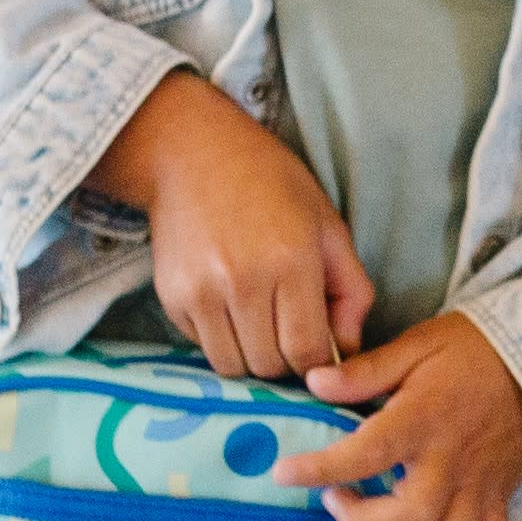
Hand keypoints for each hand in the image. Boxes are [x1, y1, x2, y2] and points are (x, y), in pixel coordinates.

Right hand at [84, 71, 374, 381]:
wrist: (194, 154)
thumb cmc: (272, 184)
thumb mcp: (328, 224)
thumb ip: (351, 290)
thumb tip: (348, 348)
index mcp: (291, 261)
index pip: (307, 351)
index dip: (318, 361)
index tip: (318, 349)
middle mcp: (243, 281)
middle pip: (270, 365)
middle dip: (286, 360)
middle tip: (288, 332)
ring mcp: (201, 291)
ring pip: (233, 366)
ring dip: (251, 356)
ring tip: (259, 323)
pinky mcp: (170, 296)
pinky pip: (202, 346)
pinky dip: (220, 340)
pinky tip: (229, 306)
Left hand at [279, 313, 521, 520]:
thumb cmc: (473, 350)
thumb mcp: (417, 345)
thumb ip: (365, 371)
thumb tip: (312, 382)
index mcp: (425, 420)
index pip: (366, 453)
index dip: (319, 469)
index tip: (283, 473)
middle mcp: (453, 464)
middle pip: (409, 517)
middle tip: (335, 505)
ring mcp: (481, 490)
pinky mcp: (500, 503)